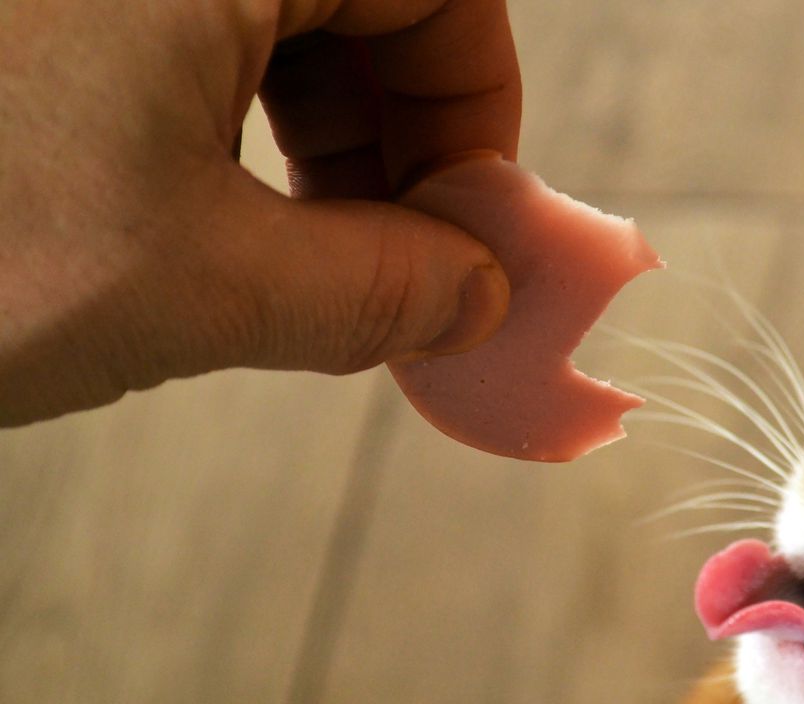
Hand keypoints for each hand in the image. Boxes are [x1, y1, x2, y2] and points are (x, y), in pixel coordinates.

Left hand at [0, 0, 520, 425]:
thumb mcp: (199, 286)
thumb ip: (375, 288)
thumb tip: (477, 296)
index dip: (478, 101)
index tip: (470, 218)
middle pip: (361, 3)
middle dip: (400, 134)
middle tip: (397, 256)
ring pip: (272, 20)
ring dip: (317, 138)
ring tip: (298, 257)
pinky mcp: (45, 23)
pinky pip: (180, 35)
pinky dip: (226, 122)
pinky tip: (208, 218)